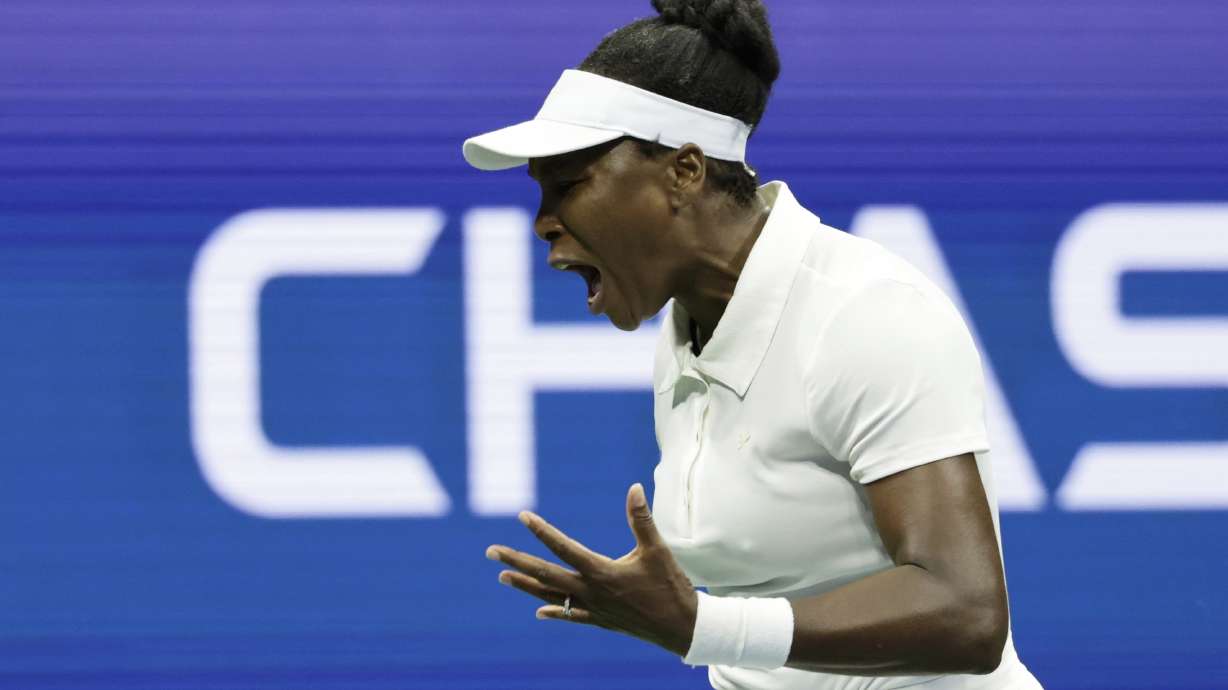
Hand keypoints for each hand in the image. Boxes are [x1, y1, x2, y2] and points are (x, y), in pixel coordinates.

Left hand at [485, 483, 698, 656]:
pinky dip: (553, 612)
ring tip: (503, 577)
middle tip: (491, 552)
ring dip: (525, 586)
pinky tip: (538, 611)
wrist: (682, 628)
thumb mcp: (657, 549)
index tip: (522, 516)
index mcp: (601, 572)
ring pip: (550, 596)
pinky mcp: (601, 620)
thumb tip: (634, 488)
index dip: (541, 531)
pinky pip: (570, 616)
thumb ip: (641, 518)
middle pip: (545, 575)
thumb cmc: (671, 587)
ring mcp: (593, 609)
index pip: (563, 548)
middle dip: (516, 561)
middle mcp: (591, 592)